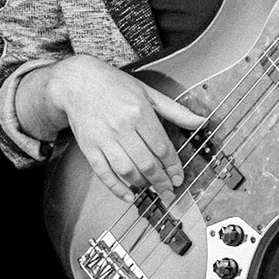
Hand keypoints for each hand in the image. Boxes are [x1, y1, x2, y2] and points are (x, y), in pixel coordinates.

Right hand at [46, 55, 208, 200]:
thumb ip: (175, 110)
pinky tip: (128, 196)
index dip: (173, 166)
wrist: (77, 82)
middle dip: (161, 181)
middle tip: (169, 191)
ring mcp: (104, 139)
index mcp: (139, 112)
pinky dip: (116, 188)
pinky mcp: (89, 147)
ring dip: (142, 184)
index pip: (162, 147)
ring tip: (152, 189)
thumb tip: (201, 120)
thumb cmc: (114, 85)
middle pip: (147, 162)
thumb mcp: (148, 92)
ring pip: (127, 170)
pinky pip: (104, 173)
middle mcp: (122, 127)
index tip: (178, 177)